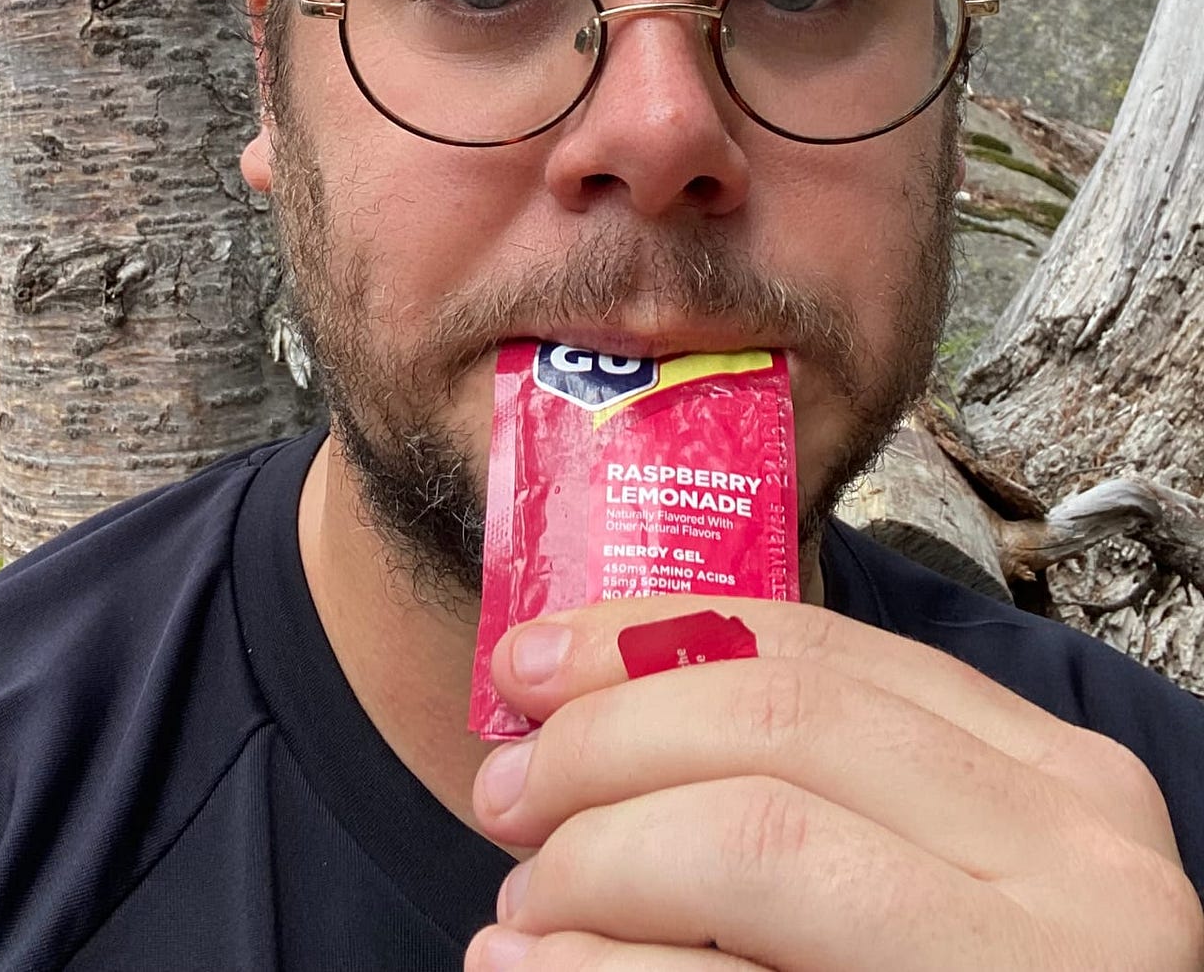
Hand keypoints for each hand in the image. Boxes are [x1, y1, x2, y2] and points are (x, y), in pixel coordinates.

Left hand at [465, 596, 1203, 970]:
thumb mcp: (933, 877)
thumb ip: (812, 786)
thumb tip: (574, 710)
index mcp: (1058, 783)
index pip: (820, 653)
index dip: (648, 641)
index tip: (528, 663)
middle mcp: (1074, 860)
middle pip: (774, 722)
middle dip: (603, 741)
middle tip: (504, 794)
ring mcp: (1032, 969)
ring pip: (752, 840)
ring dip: (595, 859)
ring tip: (520, 909)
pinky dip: (600, 970)